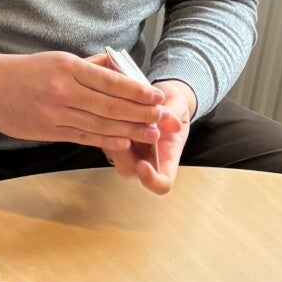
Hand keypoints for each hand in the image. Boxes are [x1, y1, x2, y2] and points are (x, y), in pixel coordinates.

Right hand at [0, 45, 162, 150]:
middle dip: (140, 113)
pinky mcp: (48, 130)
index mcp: (68, 67)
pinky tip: (125, 142)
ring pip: (100, 124)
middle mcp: (63, 90)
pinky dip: (106, 140)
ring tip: (152, 133)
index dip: (137, 92)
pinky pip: (83, 137)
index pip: (110, 81)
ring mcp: (55, 113)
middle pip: (110, 105)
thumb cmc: (24, 71)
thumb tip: (120, 65)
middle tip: (163, 118)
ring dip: (129, 130)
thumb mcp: (57, 59)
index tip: (157, 97)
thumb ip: (89, 65)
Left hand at [117, 76, 196, 196]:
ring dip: (114, 135)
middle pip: (129, 170)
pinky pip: (104, 137)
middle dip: (125, 152)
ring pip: (113, 153)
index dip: (152, 180)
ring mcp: (126, 151)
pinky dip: (106, 123)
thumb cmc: (173, 106)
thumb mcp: (178, 107)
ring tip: (123, 112)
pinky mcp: (111, 137)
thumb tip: (165, 116)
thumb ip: (173, 113)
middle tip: (128, 127)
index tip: (143, 164)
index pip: (161, 184)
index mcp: (167, 160)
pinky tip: (113, 106)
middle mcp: (145, 160)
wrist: (160, 97)